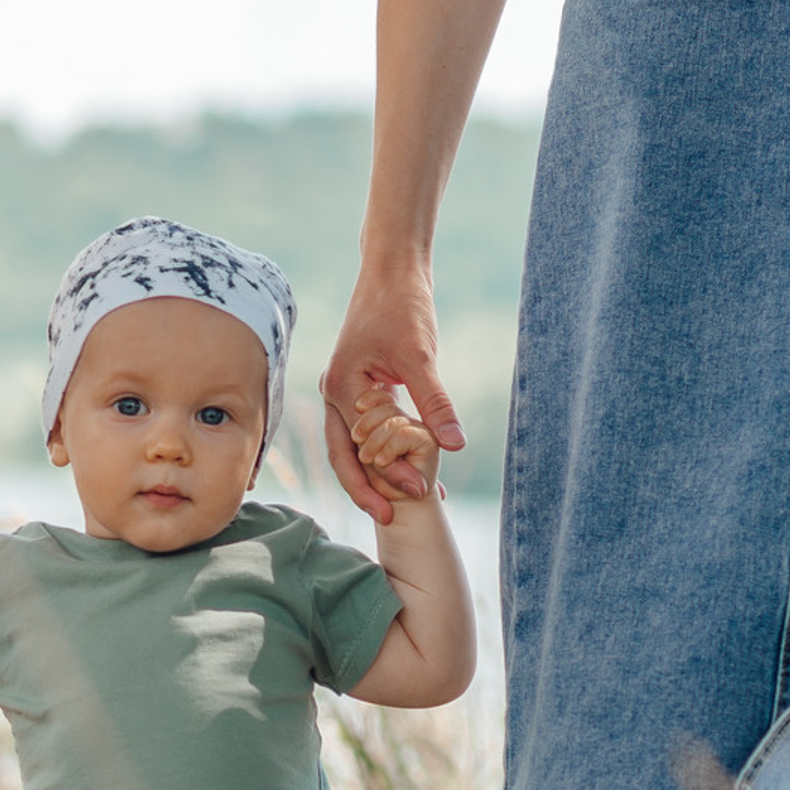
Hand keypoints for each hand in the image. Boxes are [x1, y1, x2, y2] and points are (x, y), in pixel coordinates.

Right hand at [321, 260, 464, 523]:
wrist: (393, 270)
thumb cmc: (402, 305)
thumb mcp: (421, 356)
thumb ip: (435, 403)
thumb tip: (454, 446)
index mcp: (342, 389)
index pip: (357, 448)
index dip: (384, 475)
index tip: (416, 494)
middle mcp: (335, 394)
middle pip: (345, 456)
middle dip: (368, 488)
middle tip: (391, 518)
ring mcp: (345, 391)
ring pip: (354, 446)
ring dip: (378, 472)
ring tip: (404, 500)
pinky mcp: (361, 387)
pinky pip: (368, 428)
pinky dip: (387, 448)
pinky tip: (412, 464)